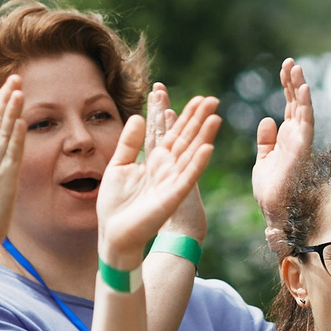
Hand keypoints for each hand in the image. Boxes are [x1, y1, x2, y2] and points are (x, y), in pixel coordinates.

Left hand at [97, 105, 218, 271]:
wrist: (115, 233)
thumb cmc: (115, 204)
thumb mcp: (118, 166)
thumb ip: (128, 142)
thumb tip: (137, 116)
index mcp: (154, 160)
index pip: (172, 132)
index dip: (182, 115)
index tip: (194, 98)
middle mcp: (167, 168)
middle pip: (186, 139)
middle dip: (198, 119)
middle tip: (212, 99)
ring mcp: (172, 181)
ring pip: (191, 153)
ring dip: (204, 136)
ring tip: (215, 117)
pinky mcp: (172, 195)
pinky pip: (188, 176)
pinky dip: (197, 162)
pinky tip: (207, 148)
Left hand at [250, 58, 313, 223]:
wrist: (272, 210)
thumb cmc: (270, 190)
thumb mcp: (263, 159)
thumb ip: (266, 140)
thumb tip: (268, 120)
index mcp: (288, 138)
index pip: (290, 106)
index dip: (288, 87)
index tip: (284, 68)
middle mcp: (297, 137)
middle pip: (298, 103)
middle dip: (294, 82)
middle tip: (290, 62)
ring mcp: (301, 142)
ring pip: (304, 109)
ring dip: (300, 88)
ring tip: (296, 68)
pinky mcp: (301, 148)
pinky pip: (305, 122)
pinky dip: (304, 105)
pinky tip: (302, 89)